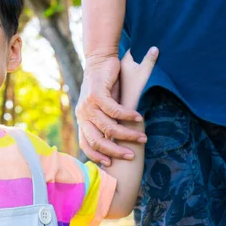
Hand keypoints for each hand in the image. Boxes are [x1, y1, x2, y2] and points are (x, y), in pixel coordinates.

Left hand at [75, 51, 151, 165]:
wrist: (99, 60)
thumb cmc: (105, 86)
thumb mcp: (105, 107)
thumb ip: (108, 122)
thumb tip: (119, 142)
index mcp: (82, 119)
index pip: (86, 144)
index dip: (97, 156)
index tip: (111, 164)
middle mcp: (82, 114)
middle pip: (97, 141)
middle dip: (115, 151)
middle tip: (131, 156)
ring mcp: (88, 105)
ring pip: (108, 127)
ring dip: (127, 135)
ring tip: (142, 138)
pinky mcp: (97, 94)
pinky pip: (114, 111)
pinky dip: (128, 117)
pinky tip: (139, 118)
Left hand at [120, 47, 157, 110]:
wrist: (130, 107)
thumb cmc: (137, 88)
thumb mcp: (145, 71)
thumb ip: (150, 59)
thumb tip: (154, 47)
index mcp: (125, 61)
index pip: (133, 49)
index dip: (141, 46)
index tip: (150, 43)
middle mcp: (122, 67)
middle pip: (134, 57)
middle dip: (142, 55)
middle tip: (155, 52)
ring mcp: (124, 76)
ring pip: (134, 66)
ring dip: (141, 65)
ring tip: (153, 63)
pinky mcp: (127, 83)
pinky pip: (134, 74)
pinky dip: (140, 73)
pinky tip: (147, 75)